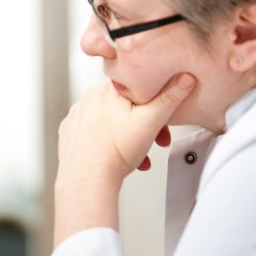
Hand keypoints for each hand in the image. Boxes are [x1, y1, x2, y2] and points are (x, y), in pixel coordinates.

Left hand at [53, 73, 195, 245]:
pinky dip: (108, 141)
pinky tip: (117, 154)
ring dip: (128, 136)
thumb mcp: (151, 121)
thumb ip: (169, 98)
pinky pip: (94, 132)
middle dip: (144, 124)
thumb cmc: (116, 151)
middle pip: (125, 105)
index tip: (163, 121)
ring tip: (137, 155)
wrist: (88, 178)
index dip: (155, 102)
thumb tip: (185, 77)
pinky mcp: (70, 131)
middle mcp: (89, 97)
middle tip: (155, 142)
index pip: (137, 85)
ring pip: (111, 120)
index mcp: (108, 89)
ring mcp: (77, 114)